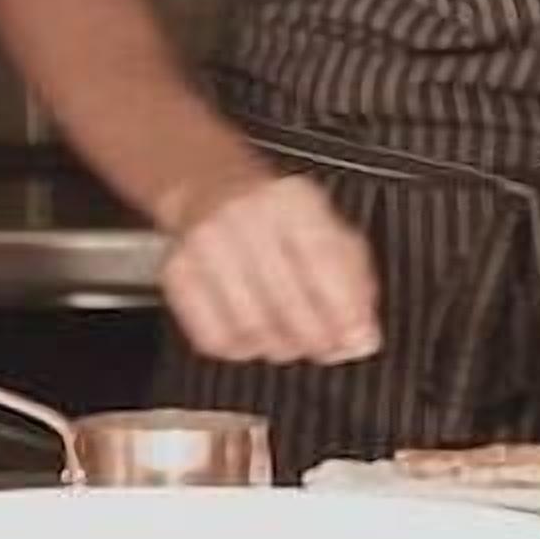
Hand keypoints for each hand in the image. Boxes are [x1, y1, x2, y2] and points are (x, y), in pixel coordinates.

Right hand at [158, 170, 381, 362]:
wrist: (213, 189)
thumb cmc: (279, 218)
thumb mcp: (329, 229)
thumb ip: (355, 283)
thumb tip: (361, 337)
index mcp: (292, 201)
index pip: (324, 266)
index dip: (345, 314)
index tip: (355, 339)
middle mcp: (245, 216)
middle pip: (288, 303)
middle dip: (315, 340)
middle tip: (326, 348)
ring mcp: (206, 243)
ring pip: (251, 326)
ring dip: (278, 347)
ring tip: (290, 342)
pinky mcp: (178, 272)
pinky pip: (213, 334)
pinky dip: (240, 349)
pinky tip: (253, 337)